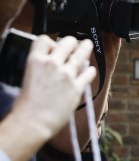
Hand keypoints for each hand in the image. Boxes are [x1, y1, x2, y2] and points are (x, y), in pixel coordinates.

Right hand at [0, 35, 95, 160]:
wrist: (33, 121)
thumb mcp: (28, 77)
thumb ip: (41, 67)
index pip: (44, 39)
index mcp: (35, 60)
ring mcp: (66, 74)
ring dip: (86, 48)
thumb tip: (52, 62)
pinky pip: (89, 72)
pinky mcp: (77, 87)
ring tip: (88, 45)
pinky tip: (89, 72)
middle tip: (75, 44)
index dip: (50, 41)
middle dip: (71, 42)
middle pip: (67, 42)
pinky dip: (90, 71)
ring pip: (82, 53)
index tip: (54, 46)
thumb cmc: (27, 104)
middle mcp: (52, 64)